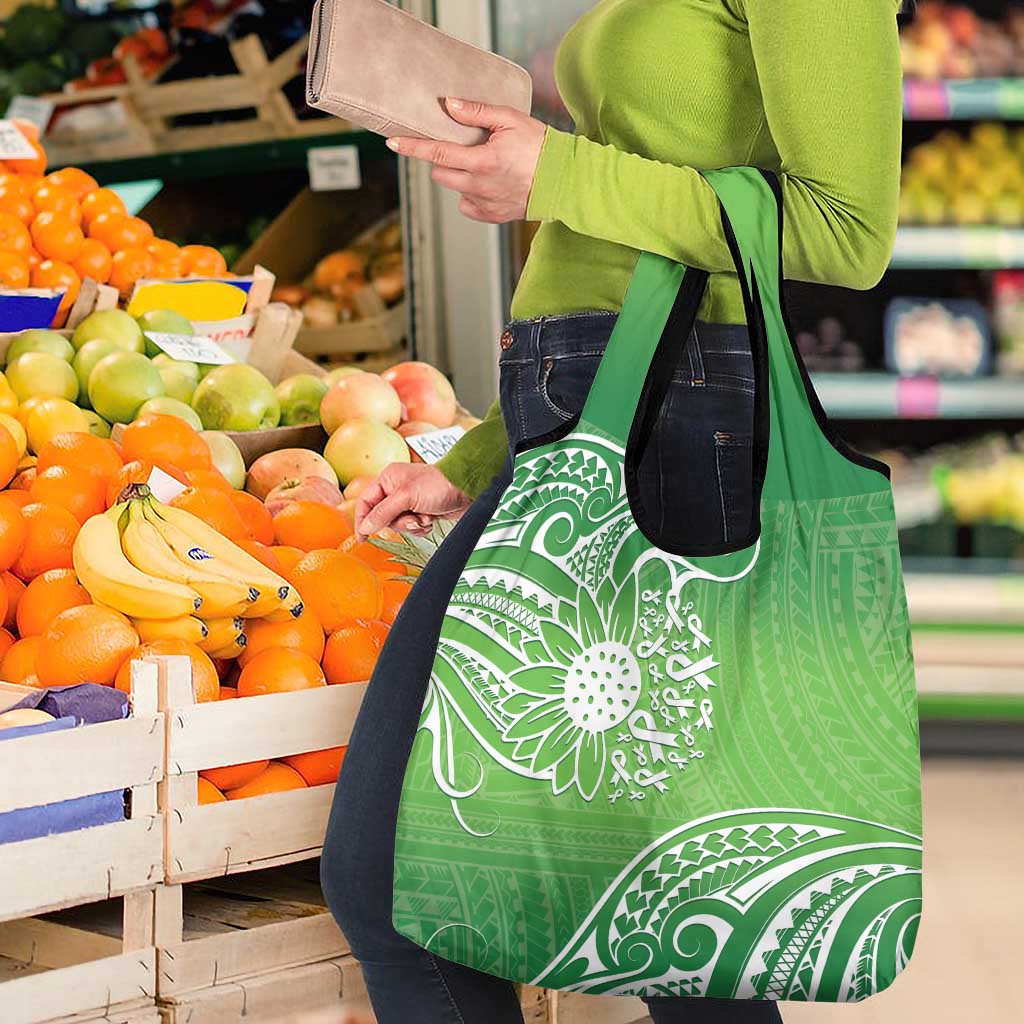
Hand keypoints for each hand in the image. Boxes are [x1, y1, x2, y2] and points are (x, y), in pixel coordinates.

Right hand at [354, 463, 471, 540]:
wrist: (467, 489)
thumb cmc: (438, 485)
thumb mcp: (406, 497)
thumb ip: (383, 512)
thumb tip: (365, 526)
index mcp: (388, 479)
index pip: (365, 502)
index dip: (362, 520)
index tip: (362, 538)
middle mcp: (396, 489)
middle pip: (382, 517)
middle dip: (398, 522)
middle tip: (412, 519)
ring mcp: (409, 501)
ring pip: (398, 524)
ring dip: (412, 525)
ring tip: (425, 517)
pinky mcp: (421, 511)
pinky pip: (412, 527)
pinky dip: (421, 527)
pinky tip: (431, 519)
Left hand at [386, 97, 546, 222]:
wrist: (564, 181)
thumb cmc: (540, 146)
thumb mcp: (510, 119)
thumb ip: (476, 112)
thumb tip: (448, 105)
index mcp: (482, 161)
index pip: (437, 153)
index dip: (412, 147)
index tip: (393, 143)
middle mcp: (479, 186)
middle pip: (440, 173)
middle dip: (442, 159)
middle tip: (460, 147)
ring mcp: (484, 204)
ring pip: (454, 188)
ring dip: (458, 175)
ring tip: (481, 164)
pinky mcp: (491, 216)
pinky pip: (467, 204)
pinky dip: (471, 193)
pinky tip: (488, 183)